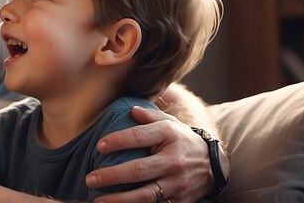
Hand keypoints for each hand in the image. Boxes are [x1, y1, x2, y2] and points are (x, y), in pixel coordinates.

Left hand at [86, 106, 212, 202]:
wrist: (213, 165)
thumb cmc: (182, 140)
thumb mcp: (170, 123)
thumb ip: (150, 116)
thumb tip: (131, 110)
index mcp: (169, 136)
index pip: (139, 137)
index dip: (118, 141)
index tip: (99, 145)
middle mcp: (173, 161)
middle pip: (138, 170)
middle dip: (112, 175)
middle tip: (90, 178)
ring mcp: (177, 184)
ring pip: (145, 195)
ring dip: (119, 199)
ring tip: (98, 200)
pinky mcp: (180, 201)